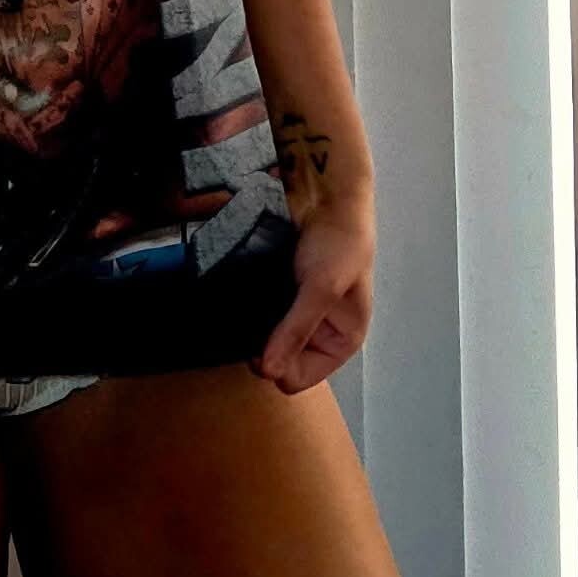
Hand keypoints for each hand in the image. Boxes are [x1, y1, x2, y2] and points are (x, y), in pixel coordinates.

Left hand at [248, 189, 374, 394]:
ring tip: (238, 311)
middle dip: (261, 348)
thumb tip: (269, 373)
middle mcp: (316, 333)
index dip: (276, 365)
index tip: (256, 346)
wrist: (324, 198)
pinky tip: (237, 298)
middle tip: (246, 323)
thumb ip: (296, 330)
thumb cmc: (338, 243)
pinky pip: (254, 314)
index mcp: (340, 341)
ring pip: (263, 340)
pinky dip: (245, 309)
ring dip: (249, 329)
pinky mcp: (275, 293)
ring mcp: (293, 313)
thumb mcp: (322, 288)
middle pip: (278, 362)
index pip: (299, 379)